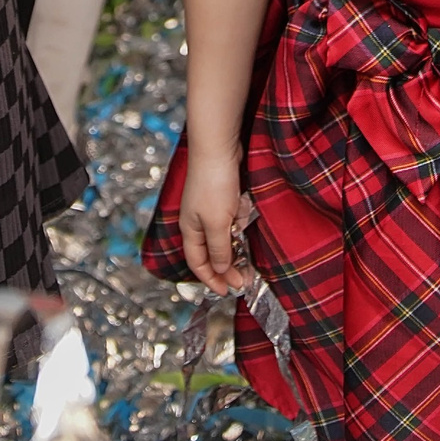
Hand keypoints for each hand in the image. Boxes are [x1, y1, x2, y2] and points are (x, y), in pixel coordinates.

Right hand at [177, 149, 248, 293]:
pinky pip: (229, 220)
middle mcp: (196, 222)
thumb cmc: (214, 185)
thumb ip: (219, 249)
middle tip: (245, 280)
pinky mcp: (220, 197)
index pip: (198, 264)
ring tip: (249, 259)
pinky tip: (245, 222)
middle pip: (209, 253)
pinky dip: (238, 226)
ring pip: (221, 237)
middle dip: (226, 269)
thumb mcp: (218, 223)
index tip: (229, 292)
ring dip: (234, 248)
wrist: (218, 148)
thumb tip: (221, 271)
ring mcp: (208, 209)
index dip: (212, 280)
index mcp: (190, 231)